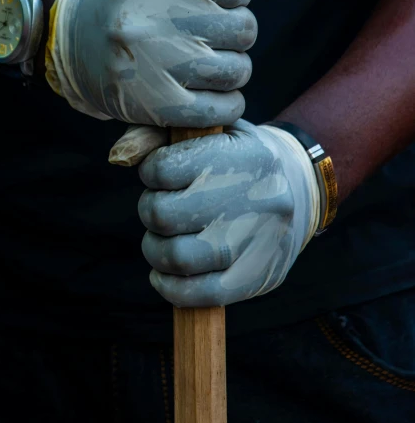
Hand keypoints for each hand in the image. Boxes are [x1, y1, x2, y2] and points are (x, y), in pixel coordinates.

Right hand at [46, 0, 271, 126]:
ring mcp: (152, 67)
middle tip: (212, 31)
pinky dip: (228, 103)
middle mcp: (151, 21)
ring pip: (237, 70)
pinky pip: (220, 110)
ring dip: (233, 66)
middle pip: (243, 29)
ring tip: (208, 58)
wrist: (73, 40)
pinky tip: (213, 91)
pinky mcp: (155, 106)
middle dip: (236, 28)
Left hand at [134, 120, 319, 306]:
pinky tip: (163, 274)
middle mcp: (256, 197)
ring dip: (155, 250)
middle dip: (150, 211)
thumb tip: (122, 155)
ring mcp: (258, 241)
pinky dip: (170, 287)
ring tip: (160, 239)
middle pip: (165, 215)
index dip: (151, 171)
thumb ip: (163, 133)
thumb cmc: (238, 154)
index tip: (158, 174)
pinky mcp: (257, 277)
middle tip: (157, 208)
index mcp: (243, 154)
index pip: (165, 168)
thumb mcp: (212, 128)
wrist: (300, 185)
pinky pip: (201, 294)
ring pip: (179, 258)